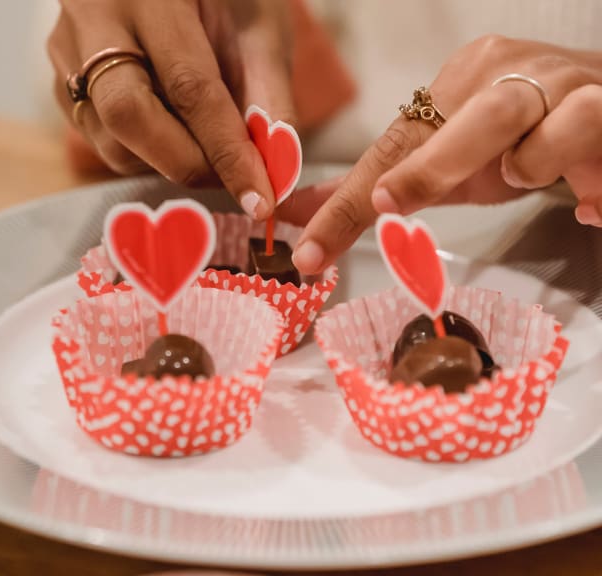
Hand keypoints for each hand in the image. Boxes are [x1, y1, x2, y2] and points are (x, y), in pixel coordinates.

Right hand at [48, 0, 294, 220]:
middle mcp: (93, 14)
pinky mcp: (58, 78)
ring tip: (202, 141)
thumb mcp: (258, 24)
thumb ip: (268, 94)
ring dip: (165, 161)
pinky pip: (99, 138)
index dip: (226, 151)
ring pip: (110, 139)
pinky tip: (169, 126)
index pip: (188, 86)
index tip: (258, 200)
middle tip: (227, 177)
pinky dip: (143, 151)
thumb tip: (276, 172)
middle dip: (185, 162)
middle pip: (126, 115)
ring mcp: (65, 48)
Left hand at [284, 35, 601, 273]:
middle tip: (387, 205)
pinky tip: (588, 204)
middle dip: (425, 169)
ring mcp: (559, 85)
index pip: (393, 148)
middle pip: (463, 120)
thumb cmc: (517, 139)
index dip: (349, 204)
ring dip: (529, 165)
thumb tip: (300, 211)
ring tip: (527, 176)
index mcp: (458, 84)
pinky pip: (585, 136)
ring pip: (532, 124)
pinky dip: (587, 180)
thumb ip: (377, 186)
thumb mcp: (442, 165)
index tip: (311, 253)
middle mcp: (504, 74)